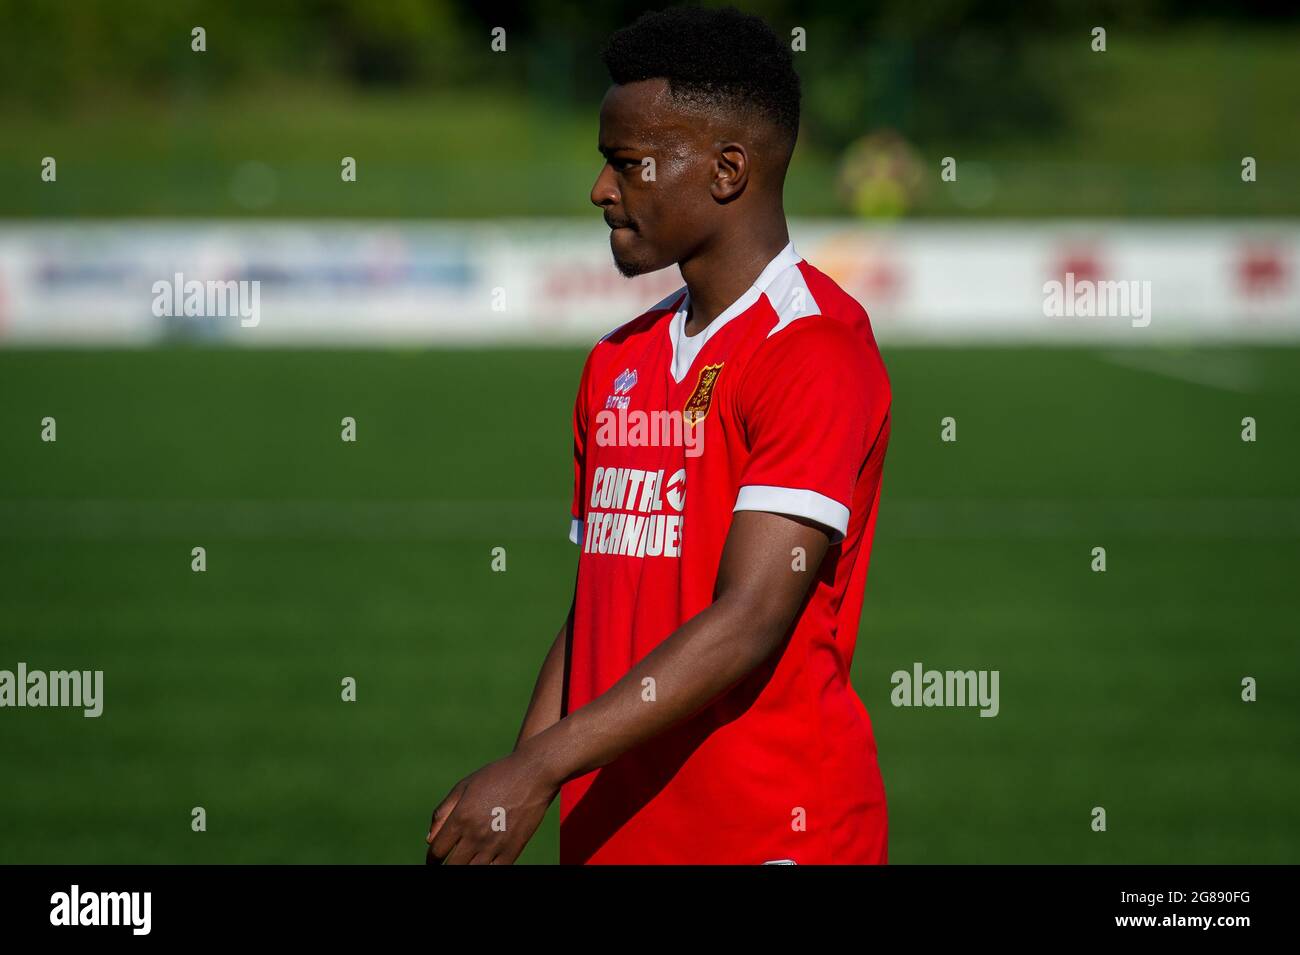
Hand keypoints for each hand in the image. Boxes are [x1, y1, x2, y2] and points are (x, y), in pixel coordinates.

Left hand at [425, 747, 560, 864]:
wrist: (533, 774)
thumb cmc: (497, 777)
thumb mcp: (464, 786)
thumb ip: (443, 812)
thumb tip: (429, 839)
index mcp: (460, 818)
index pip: (436, 851)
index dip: (432, 859)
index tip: (434, 860)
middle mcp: (475, 835)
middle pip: (452, 866)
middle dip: (445, 868)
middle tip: (447, 865)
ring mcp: (495, 844)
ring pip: (471, 872)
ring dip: (464, 869)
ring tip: (465, 863)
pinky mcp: (513, 850)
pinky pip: (495, 871)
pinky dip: (486, 870)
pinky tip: (483, 863)